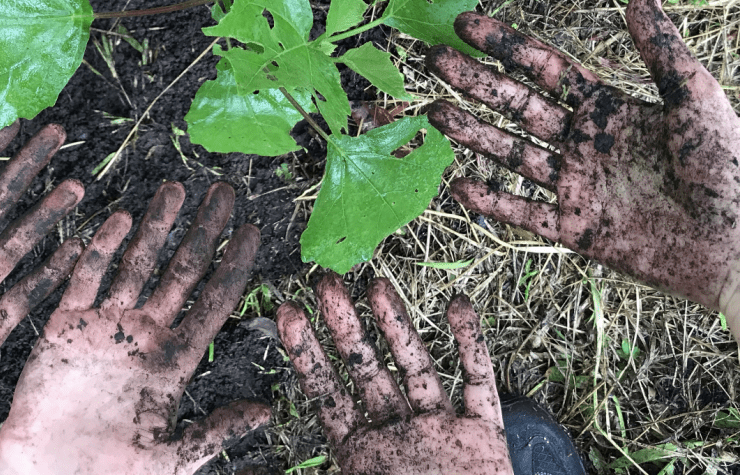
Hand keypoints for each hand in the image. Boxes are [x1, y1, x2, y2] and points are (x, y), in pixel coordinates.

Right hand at [0, 181, 268, 474]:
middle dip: (203, 230)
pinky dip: (102, 249)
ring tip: (176, 189)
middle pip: (182, 271)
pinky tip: (121, 219)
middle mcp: (145, 335)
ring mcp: (107, 326)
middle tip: (223, 192)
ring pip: (138, 265)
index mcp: (174, 361)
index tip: (253, 230)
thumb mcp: (170, 459)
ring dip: (157, 227)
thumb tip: (268, 412)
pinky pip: (87, 279)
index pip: (214, 301)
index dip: (234, 265)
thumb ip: (215, 431)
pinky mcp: (67, 327)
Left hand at [277, 274, 513, 474]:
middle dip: (345, 329)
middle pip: (367, 371)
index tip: (286, 313)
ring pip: (416, 367)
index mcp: (361, 458)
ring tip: (376, 285)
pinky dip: (471, 346)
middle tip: (325, 284)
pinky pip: (479, 383)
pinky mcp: (485, 439)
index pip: (327, 396)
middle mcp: (399, 436)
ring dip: (398, 326)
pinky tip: (457, 306)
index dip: (306, 355)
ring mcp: (441, 432)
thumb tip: (254, 474)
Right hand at [426, 0, 739, 351]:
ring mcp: (575, 184)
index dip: (504, 45)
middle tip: (431, 59)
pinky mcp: (577, 228)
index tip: (465, 24)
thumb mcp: (696, 98)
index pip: (543, 69)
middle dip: (473, 82)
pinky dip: (491, 201)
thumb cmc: (731, 168)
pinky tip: (459, 183)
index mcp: (607, 108)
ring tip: (433, 112)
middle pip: (515, 105)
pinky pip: (524, 212)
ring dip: (472, 133)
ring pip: (510, 153)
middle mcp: (582, 141)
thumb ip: (660, 48)